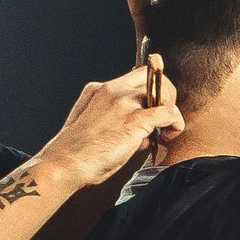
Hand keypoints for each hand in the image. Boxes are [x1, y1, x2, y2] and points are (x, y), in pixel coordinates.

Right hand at [40, 63, 182, 190]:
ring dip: (170, 110)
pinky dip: (175, 124)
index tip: (150, 112)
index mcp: (98, 90)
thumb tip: (143, 134)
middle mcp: (111, 90)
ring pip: (163, 90)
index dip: (148, 92)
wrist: (64, 164)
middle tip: (163, 119)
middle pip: (151, 75)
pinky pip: (169, 112)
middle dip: (164, 93)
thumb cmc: (76, 155)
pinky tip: (167, 137)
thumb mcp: (92, 127)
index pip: (133, 77)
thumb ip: (115, 123)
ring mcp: (122, 103)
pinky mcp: (134, 120)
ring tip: (165, 132)